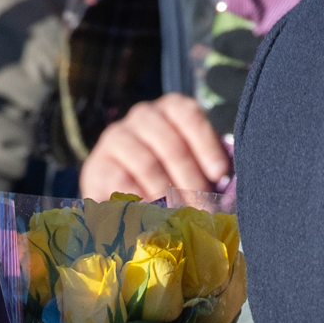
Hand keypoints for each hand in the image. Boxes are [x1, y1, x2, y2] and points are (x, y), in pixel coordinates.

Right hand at [79, 94, 230, 200]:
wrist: (115, 187)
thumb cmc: (163, 173)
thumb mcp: (188, 163)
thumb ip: (206, 167)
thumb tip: (226, 186)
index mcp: (169, 108)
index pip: (188, 115)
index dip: (207, 145)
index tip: (219, 175)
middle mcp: (141, 116)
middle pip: (170, 144)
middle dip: (190, 180)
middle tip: (203, 207)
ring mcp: (115, 138)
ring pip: (147, 164)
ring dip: (168, 194)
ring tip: (181, 215)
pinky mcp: (97, 165)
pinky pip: (123, 184)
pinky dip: (142, 201)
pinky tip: (154, 215)